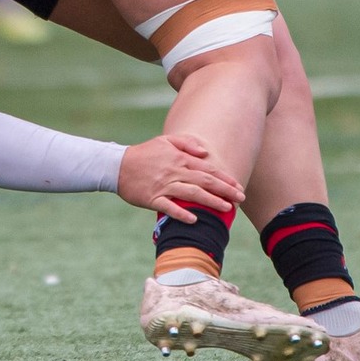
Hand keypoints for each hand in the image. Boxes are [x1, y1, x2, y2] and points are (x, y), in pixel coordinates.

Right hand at [116, 133, 244, 221]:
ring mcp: (164, 186)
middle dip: (225, 191)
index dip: (225, 178)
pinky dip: (181, 213)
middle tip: (241, 199)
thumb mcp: (166, 141)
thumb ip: (187, 143)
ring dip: (210, 201)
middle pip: (205, 181)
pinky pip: (169, 207)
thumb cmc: (145, 153)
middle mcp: (175, 172)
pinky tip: (194, 219)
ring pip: (192, 193)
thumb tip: (205, 152)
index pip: (208, 169)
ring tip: (226, 208)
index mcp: (180, 158)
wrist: (118, 165)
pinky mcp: (153, 198)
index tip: (238, 186)